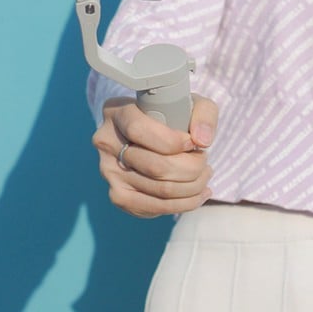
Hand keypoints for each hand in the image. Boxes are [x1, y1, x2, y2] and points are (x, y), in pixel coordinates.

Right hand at [92, 95, 216, 217]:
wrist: (155, 135)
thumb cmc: (175, 116)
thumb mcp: (193, 103)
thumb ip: (203, 114)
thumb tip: (202, 141)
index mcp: (117, 112)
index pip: (138, 130)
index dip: (171, 141)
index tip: (193, 143)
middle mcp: (106, 142)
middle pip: (154, 166)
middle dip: (191, 167)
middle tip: (204, 160)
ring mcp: (109, 172)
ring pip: (159, 190)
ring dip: (192, 186)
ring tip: (205, 174)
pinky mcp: (119, 196)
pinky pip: (154, 207)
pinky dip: (184, 203)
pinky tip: (200, 194)